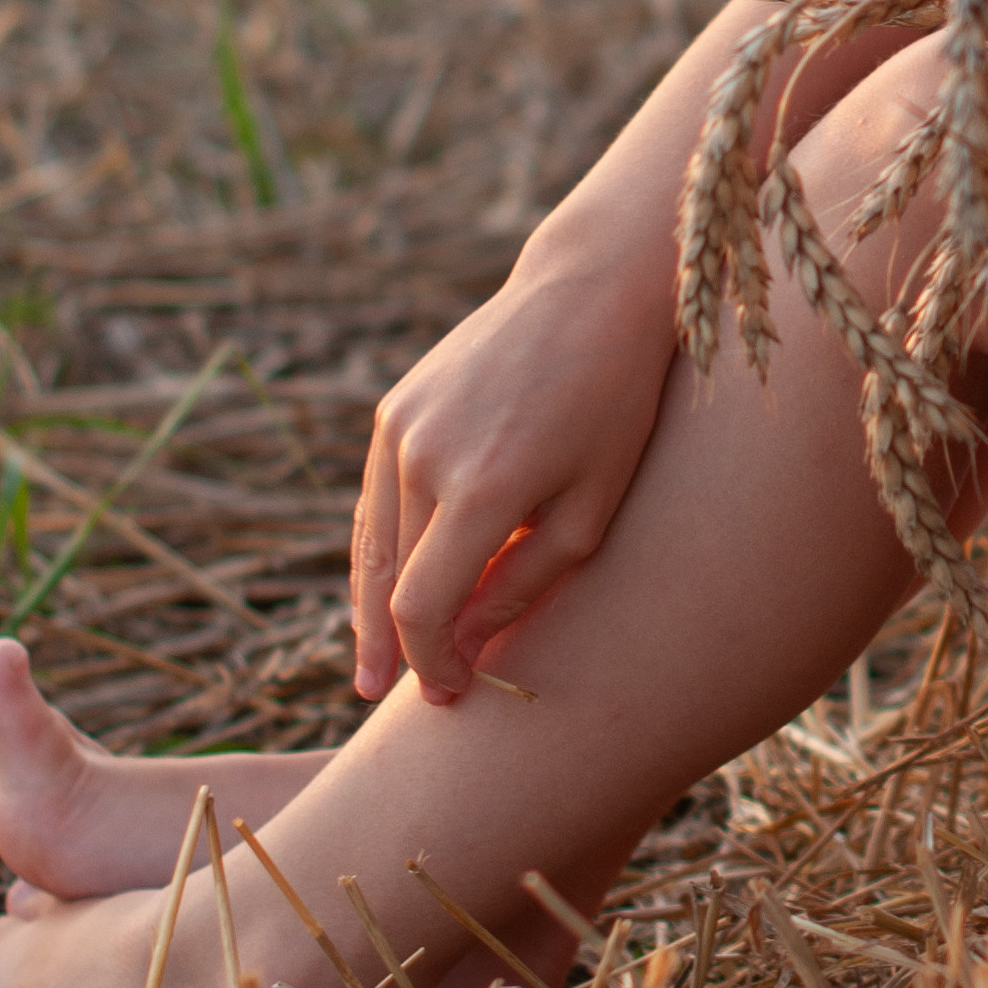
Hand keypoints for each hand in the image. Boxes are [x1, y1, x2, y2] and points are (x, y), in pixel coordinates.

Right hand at [352, 253, 668, 705]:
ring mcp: (401, 427)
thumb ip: (525, 584)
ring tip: (376, 662)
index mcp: (483, 488)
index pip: (424, 610)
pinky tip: (386, 587)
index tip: (449, 695)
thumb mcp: (592, 507)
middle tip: (392, 697)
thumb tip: (465, 644)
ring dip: (373, 605)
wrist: (588, 291)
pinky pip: (377, 497)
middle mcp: (425, 456)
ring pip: (373, 543)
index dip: (430, 664)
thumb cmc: (614, 403)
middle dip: (394, 647)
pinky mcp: (395, 407)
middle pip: (387, 583)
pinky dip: (380, 547)